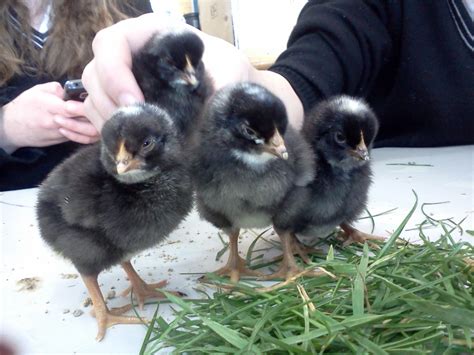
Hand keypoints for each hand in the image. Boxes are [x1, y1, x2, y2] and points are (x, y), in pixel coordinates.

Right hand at [0, 82, 98, 153]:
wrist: (12, 127)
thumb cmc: (25, 106)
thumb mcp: (38, 90)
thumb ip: (57, 88)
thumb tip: (73, 89)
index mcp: (51, 107)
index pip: (75, 109)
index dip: (88, 105)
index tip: (95, 99)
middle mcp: (57, 123)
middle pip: (85, 122)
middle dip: (97, 115)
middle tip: (104, 108)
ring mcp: (60, 134)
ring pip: (86, 133)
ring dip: (96, 125)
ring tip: (102, 116)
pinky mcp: (62, 141)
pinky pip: (80, 138)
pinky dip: (89, 131)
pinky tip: (93, 124)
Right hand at [82, 13, 256, 131]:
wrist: (231, 88)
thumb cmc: (230, 72)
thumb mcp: (231, 74)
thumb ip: (221, 91)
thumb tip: (205, 121)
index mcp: (151, 33)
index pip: (112, 43)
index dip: (114, 72)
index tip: (134, 102)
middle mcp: (131, 52)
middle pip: (94, 72)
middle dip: (108, 104)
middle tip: (134, 128)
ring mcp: (123, 78)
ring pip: (93, 96)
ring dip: (107, 121)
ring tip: (133, 139)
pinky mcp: (123, 102)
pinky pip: (99, 114)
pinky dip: (109, 130)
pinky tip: (129, 142)